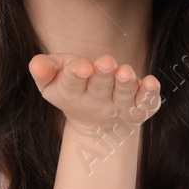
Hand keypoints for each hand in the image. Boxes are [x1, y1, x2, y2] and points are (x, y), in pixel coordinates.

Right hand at [28, 53, 162, 139]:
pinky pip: (146, 102)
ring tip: (125, 71)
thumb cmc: (74, 88)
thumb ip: (44, 70)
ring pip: (123, 94)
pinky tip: (152, 82)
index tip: (81, 66)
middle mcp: (97, 102)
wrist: (99, 125)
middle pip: (100, 87)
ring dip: (125, 82)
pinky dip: (150, 94)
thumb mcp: (53, 80)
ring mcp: (119, 107)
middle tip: (106, 62)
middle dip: (103, 74)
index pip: (71, 83)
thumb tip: (36, 62)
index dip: (76, 74)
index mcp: (72, 94)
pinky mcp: (139, 108)